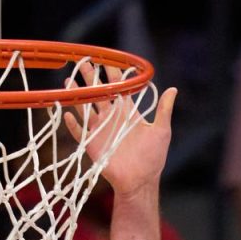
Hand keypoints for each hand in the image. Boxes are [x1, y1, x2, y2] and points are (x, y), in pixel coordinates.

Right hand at [64, 64, 176, 199]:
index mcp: (128, 112)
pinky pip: (78, 132)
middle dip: (91, 78)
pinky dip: (72, 124)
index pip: (119, 87)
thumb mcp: (162, 131)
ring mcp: (100, 130)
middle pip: (99, 93)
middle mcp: (112, 118)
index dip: (113, 73)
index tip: (106, 59)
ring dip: (78, 95)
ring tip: (68, 81)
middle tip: (83, 62)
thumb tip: (173, 89)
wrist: (140, 180)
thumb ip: (164, 110)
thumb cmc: (153, 157)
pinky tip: (67, 112)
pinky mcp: (92, 144)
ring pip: (86, 108)